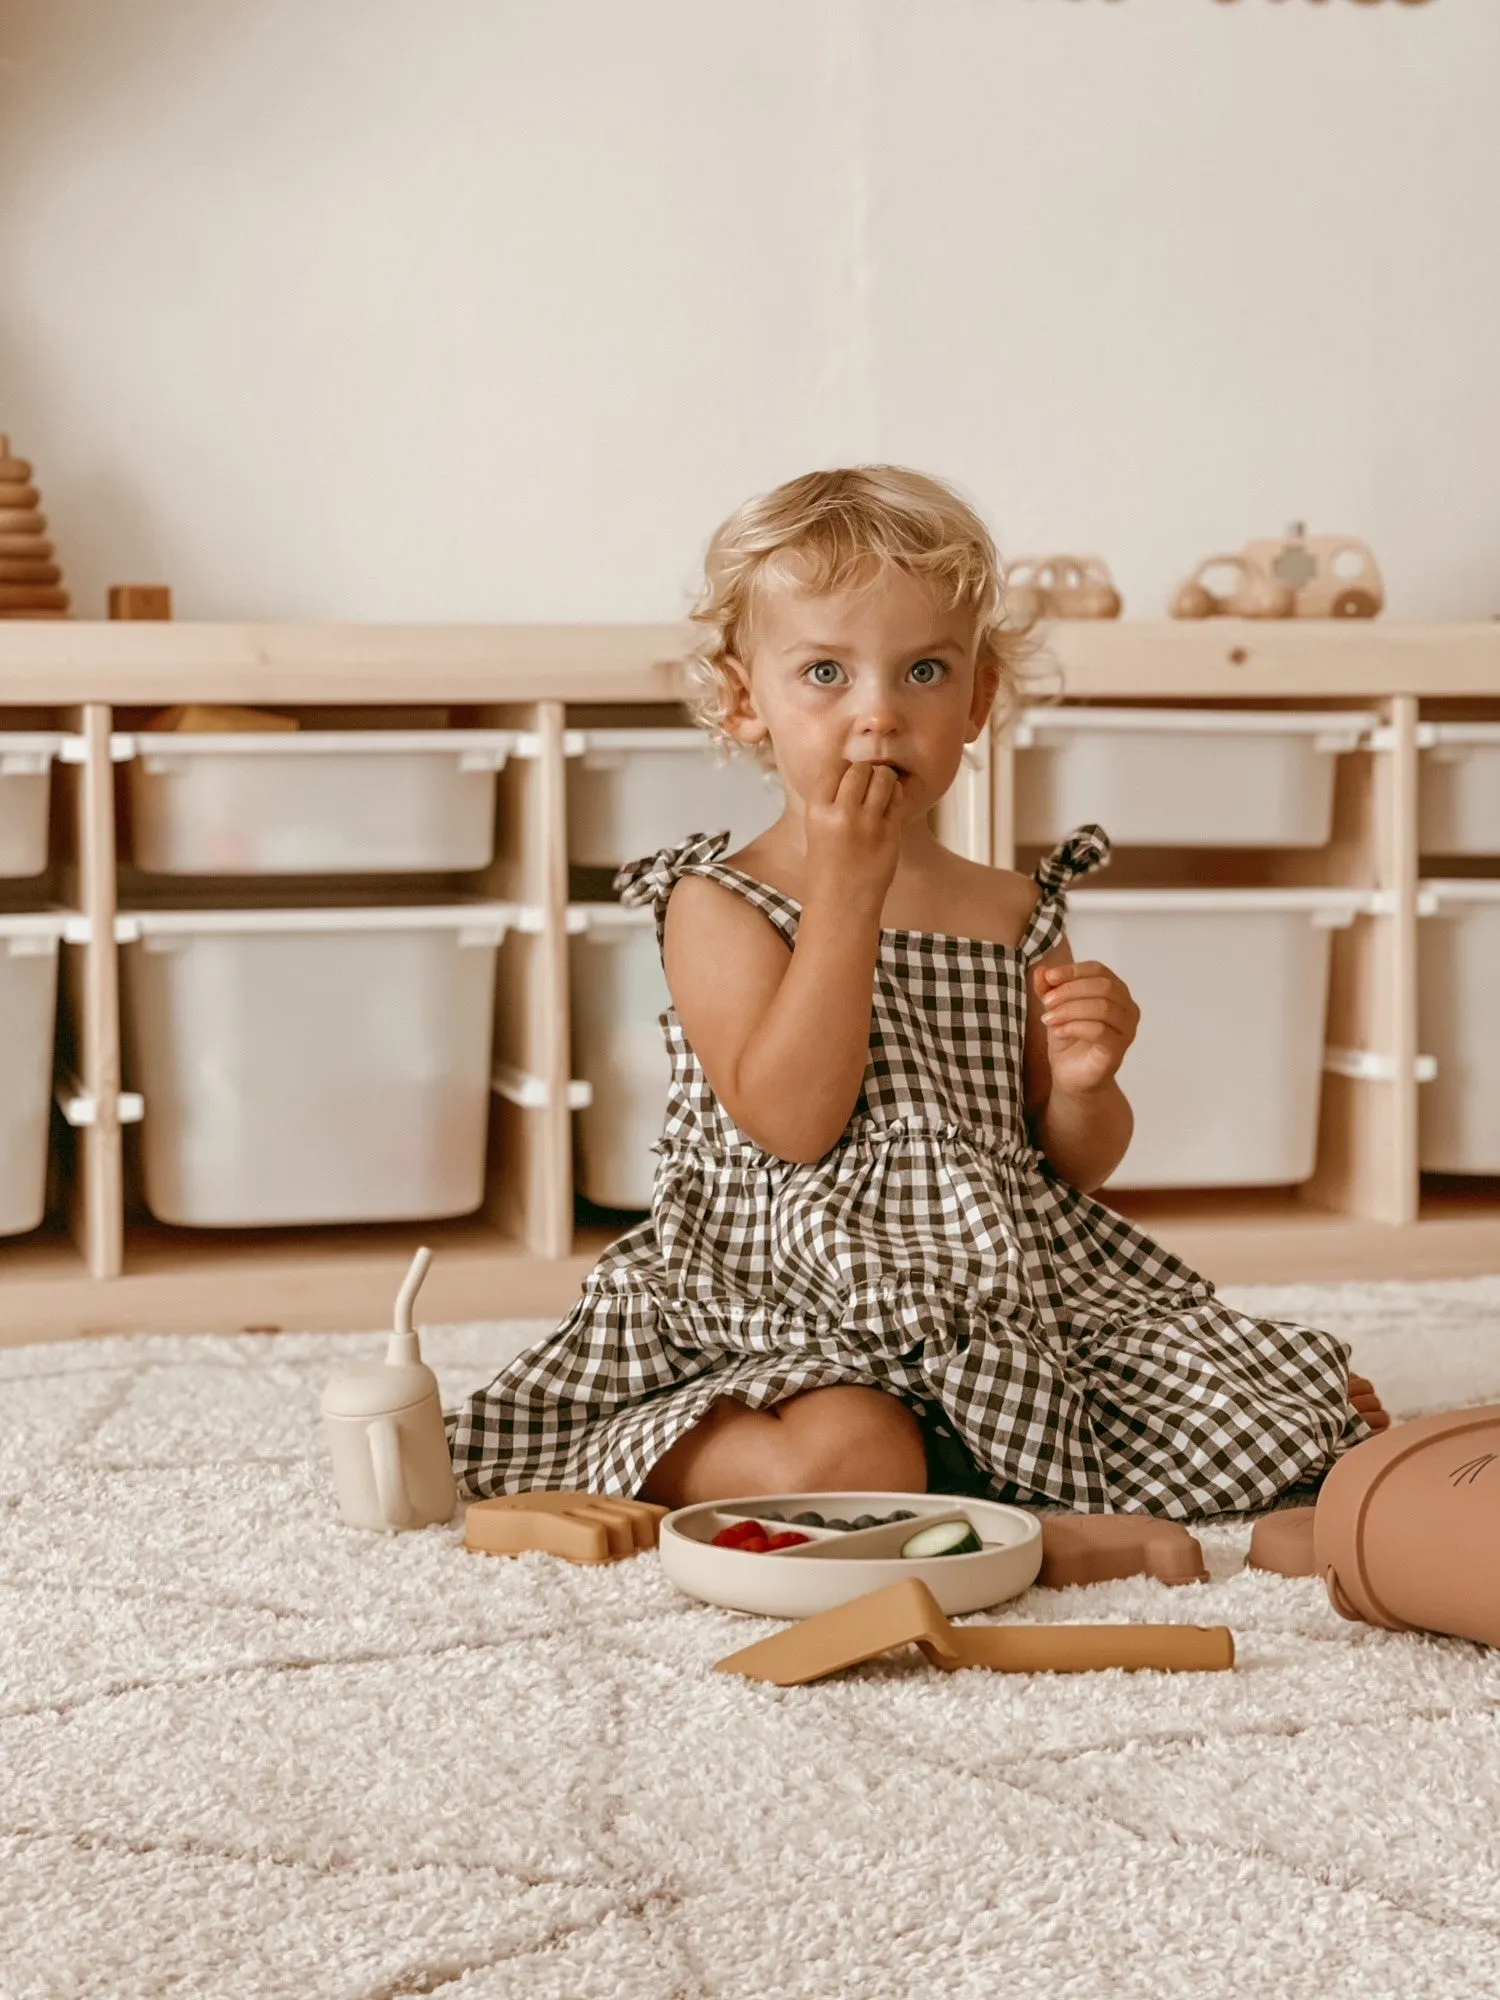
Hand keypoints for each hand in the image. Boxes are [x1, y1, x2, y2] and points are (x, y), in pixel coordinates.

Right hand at [803, 761, 903, 915]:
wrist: (842, 902)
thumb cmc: (828, 865)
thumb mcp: (816, 827)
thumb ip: (831, 799)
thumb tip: (851, 767)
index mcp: (817, 810)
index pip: (836, 766)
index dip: (845, 769)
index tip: (847, 780)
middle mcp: (842, 814)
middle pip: (860, 769)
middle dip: (866, 772)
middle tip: (867, 785)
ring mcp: (868, 824)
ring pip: (883, 778)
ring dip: (884, 778)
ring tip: (881, 790)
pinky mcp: (890, 833)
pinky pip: (897, 798)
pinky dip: (895, 795)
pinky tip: (889, 805)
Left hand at [1034, 959, 1138, 1097]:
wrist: (1071, 1075)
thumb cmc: (1068, 1038)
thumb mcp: (1054, 1008)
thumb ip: (1048, 990)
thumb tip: (1040, 971)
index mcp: (1115, 991)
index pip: (1098, 970)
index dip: (1073, 970)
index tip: (1049, 977)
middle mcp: (1127, 1008)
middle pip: (1103, 986)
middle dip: (1070, 991)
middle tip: (1046, 1002)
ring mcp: (1126, 1030)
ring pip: (1103, 1007)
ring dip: (1070, 1010)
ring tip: (1048, 1019)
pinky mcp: (1118, 1050)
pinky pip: (1100, 1031)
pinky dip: (1074, 1027)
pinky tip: (1058, 1032)